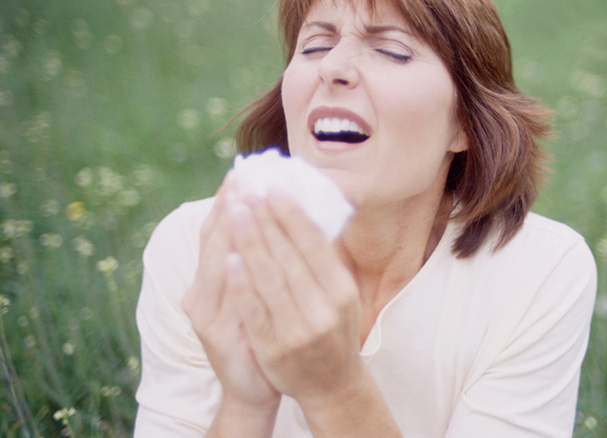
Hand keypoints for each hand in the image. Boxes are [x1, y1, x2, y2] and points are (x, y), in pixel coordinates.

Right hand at [182, 179, 280, 411]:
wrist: (253, 389)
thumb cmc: (261, 335)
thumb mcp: (259, 294)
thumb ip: (262, 260)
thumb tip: (282, 219)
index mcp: (210, 281)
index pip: (217, 231)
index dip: (227, 201)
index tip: (241, 172)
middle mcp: (201, 293)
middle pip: (214, 240)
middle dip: (229, 206)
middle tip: (242, 175)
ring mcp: (206, 314)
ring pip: (216, 265)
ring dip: (228, 233)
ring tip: (239, 200)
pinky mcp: (216, 336)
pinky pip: (225, 302)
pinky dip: (230, 279)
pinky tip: (234, 259)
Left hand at [223, 181, 365, 408]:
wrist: (330, 385)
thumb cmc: (334, 328)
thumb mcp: (341, 294)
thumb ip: (325, 260)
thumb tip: (305, 211)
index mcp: (342, 292)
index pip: (313, 245)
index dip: (291, 215)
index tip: (274, 188)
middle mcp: (322, 310)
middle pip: (287, 256)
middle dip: (264, 219)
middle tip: (248, 188)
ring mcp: (297, 331)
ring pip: (268, 278)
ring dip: (248, 240)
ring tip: (235, 210)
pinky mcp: (273, 349)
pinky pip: (253, 310)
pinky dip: (240, 282)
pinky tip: (229, 256)